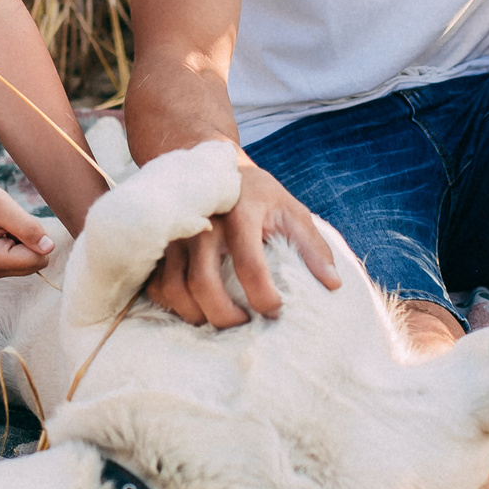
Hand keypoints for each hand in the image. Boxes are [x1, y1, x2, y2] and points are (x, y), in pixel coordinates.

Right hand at [0, 174, 57, 280]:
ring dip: (23, 241)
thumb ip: (29, 229)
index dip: (36, 237)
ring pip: (30, 261)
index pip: (38, 259)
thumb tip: (50, 247)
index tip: (15, 222)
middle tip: (7, 223)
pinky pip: (20, 259)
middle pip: (36, 263)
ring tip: (1, 226)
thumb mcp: (4, 208)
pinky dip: (17, 243)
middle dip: (30, 240)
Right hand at [146, 158, 342, 326]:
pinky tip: (196, 307)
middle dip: (225, 317)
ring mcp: (173, 233)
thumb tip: (333, 285)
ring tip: (220, 320)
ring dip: (197, 315)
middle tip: (244, 325)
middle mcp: (200, 222)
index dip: (264, 298)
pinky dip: (173, 305)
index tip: (276, 311)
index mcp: (239, 211)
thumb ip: (312, 246)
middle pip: (203, 284)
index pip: (250, 265)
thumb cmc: (256, 194)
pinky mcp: (157, 244)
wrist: (207, 163)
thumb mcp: (290, 210)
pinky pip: (155, 285)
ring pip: (174, 289)